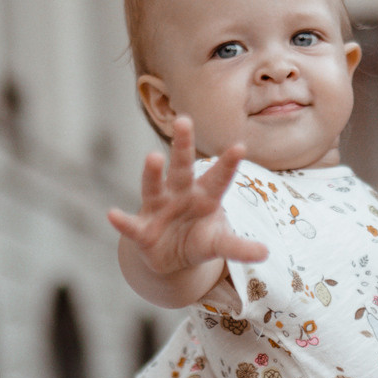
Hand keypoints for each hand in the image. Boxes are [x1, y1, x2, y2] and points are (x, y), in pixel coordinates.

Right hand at [106, 116, 268, 286]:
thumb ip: (239, 247)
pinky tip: (112, 214)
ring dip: (153, 172)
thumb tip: (266, 253)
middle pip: (182, 167)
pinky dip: (122, 221)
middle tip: (184, 120)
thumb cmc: (199, 239)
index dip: (228, 164)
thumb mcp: (220, 243)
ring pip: (154, 187)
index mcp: (205, 196)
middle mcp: (180, 195)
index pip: (219, 178)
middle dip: (183, 146)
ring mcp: (159, 209)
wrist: (170, 256)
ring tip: (153, 157)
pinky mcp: (142, 230)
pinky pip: (131, 225)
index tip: (240, 147)